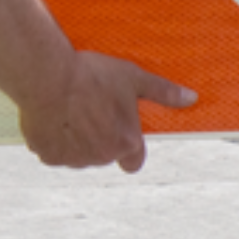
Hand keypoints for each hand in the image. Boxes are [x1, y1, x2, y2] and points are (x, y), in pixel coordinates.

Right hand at [18, 51, 195, 171]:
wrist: (46, 76)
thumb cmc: (91, 76)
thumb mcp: (132, 78)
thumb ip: (163, 92)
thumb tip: (192, 98)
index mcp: (126, 143)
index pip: (134, 162)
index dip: (129, 148)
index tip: (120, 132)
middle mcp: (101, 157)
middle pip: (105, 155)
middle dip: (100, 139)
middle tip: (91, 109)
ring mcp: (74, 159)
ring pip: (79, 155)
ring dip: (77, 141)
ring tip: (70, 110)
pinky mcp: (48, 156)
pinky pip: (53, 152)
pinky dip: (54, 140)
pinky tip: (52, 117)